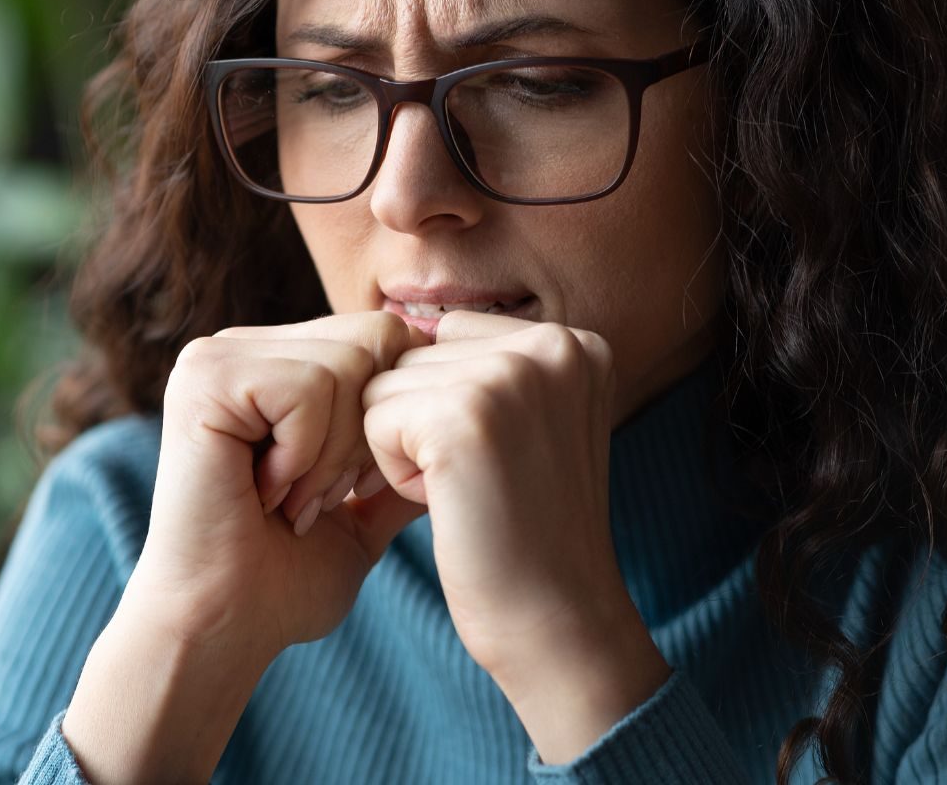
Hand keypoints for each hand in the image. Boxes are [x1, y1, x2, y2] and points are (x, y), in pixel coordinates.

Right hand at [122, 311, 434, 657]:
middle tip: (320, 498)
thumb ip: (403, 465)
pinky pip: (309, 387)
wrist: (222, 629)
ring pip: (349, 364)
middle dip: (370, 433)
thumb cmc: (282, 584)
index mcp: (275, 363)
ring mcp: (216, 358)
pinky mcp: (204, 378)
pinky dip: (305, 454)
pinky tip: (265, 491)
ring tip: (291, 500)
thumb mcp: (364, 515)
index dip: (391, 420)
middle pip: (377, 337)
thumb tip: (466, 429)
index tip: (348, 491)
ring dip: (334, 454)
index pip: (386, 338)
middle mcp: (242, 347)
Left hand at [358, 310, 660, 687]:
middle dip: (420, 423)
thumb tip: (392, 324)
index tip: (492, 462)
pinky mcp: (463, 415)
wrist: (556, 621)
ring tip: (468, 492)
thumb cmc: (527, 532)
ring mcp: (510, 376)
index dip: (442, 404)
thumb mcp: (529, 425)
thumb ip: (480, 367)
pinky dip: (392, 471)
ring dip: (405, 448)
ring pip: (385, 385)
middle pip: (412, 354)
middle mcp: (553, 343)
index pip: (446, 333)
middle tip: (481, 484)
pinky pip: (373, 420)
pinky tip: (449, 503)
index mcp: (574, 341)